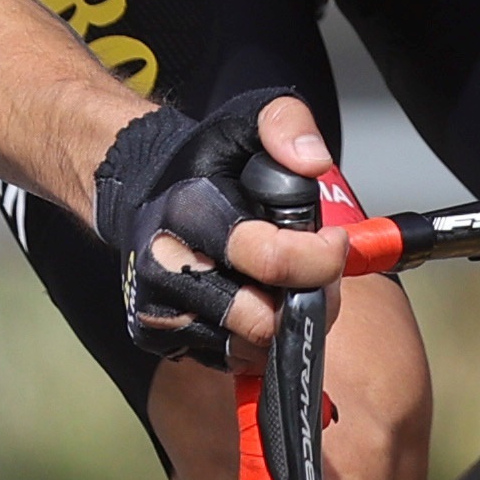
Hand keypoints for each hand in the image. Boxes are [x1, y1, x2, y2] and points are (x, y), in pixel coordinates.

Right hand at [90, 92, 346, 364]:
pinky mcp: (155, 335)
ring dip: (280, 324)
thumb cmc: (203, 162)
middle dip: (307, 300)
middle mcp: (165, 264)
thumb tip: (312, 161)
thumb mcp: (248, 120)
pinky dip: (249, 341)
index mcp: (189, 211)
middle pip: (261, 319)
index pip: (271, 260)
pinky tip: (253, 303)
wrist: (145, 189)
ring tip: (286, 287)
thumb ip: (287, 125)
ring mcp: (157, 306)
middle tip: (317, 274)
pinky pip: (223, 359)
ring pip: (245, 347)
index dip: (320, 258)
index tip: (333, 241)